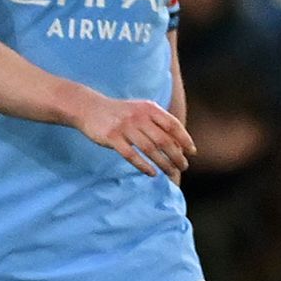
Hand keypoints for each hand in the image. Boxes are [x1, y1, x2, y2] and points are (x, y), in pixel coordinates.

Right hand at [70, 87, 191, 180]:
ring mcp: (124, 127)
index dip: (184, 139)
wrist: (88, 107)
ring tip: (171, 173)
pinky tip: (152, 173)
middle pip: (163, 140)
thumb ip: (158, 122)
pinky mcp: (111, 137)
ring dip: (163, 163)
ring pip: (149, 149)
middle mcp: (138, 117)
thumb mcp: (140, 110)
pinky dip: (143, 166)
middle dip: (176, 156)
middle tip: (183, 167)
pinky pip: (131, 155)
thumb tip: (179, 144)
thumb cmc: (120, 112)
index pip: (173, 125)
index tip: (191, 152)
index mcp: (148, 108)